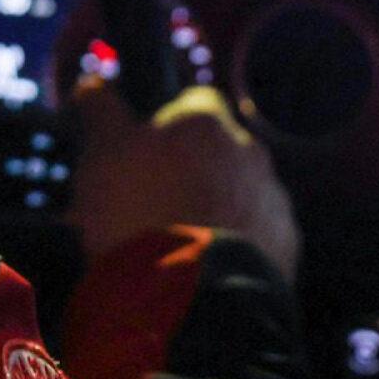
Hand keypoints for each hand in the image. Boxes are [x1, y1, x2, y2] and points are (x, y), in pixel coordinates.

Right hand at [68, 78, 301, 282]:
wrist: (191, 295)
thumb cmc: (139, 213)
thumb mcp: (102, 155)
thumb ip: (101, 112)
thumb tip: (93, 83)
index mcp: (206, 122)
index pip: (193, 101)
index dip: (165, 123)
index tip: (142, 149)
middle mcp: (249, 152)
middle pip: (219, 150)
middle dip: (192, 170)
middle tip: (153, 201)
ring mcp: (273, 199)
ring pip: (240, 192)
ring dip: (215, 207)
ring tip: (176, 242)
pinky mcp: (285, 246)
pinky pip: (257, 235)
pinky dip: (235, 244)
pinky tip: (205, 266)